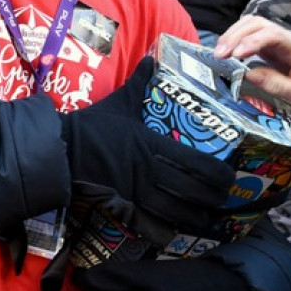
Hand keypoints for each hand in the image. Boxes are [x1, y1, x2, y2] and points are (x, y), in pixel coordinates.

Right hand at [62, 56, 234, 244]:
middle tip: (223, 199)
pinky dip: (165, 230)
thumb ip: (140, 82)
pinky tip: (175, 231)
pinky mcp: (122, 205)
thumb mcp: (120, 102)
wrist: (62, 148)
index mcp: (153, 146)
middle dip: (213, 199)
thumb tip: (151, 58)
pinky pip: (149, 224)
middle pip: (193, 193)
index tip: (228, 177)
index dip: (219, 175)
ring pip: (176, 212)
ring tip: (207, 218)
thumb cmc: (93, 125)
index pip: (198, 164)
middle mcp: (150, 172)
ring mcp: (136, 192)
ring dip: (195, 218)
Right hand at [215, 16, 290, 106]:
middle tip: (219, 56)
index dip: (251, 42)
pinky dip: (234, 38)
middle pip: (257, 23)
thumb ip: (278, 85)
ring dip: (231, 35)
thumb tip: (248, 75)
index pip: (273, 35)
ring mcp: (277, 37)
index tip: (235, 56)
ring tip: (218, 54)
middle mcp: (287, 37)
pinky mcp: (269, 42)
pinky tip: (226, 52)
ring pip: (251, 23)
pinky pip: (249, 32)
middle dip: (234, 36)